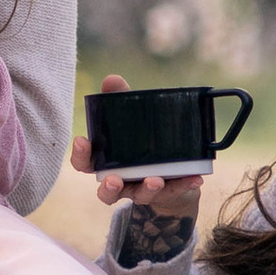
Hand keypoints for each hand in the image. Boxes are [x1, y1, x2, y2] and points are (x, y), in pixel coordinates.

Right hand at [73, 71, 205, 243]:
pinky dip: (183, 185)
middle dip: (109, 187)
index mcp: (106, 163)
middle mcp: (121, 180)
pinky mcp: (167, 192)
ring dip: (147, 188)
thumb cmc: (142, 142)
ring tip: (155, 180)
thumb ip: (120, 100)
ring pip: (139, 195)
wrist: (170, 172)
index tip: (82, 141)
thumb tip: (111, 79)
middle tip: (113, 180)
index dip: (80, 155)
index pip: (85, 164)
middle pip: (107, 191)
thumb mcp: (131, 120)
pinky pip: (174, 191)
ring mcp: (142, 189)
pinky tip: (194, 179)